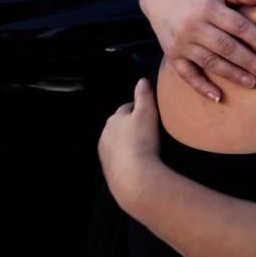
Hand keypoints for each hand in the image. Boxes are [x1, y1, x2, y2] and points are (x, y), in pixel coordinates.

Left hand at [99, 78, 161, 211]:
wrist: (133, 176)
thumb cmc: (141, 141)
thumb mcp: (147, 113)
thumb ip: (144, 95)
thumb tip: (142, 81)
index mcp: (114, 119)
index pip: (126, 108)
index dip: (139, 109)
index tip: (150, 114)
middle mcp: (105, 134)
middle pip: (120, 126)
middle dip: (131, 127)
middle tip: (149, 132)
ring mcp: (105, 153)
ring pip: (118, 142)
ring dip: (128, 143)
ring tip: (144, 148)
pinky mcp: (108, 169)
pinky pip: (119, 158)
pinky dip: (127, 157)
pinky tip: (139, 161)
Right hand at [141, 0, 255, 100]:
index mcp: (208, 8)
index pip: (236, 25)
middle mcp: (193, 26)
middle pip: (225, 47)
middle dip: (249, 61)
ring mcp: (182, 43)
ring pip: (210, 62)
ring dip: (232, 74)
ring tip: (253, 83)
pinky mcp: (173, 57)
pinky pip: (187, 75)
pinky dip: (202, 87)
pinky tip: (218, 98)